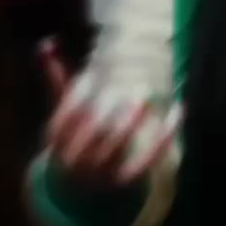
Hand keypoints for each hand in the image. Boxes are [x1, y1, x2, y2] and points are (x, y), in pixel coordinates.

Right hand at [42, 48, 180, 188]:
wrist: (82, 183)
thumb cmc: (74, 135)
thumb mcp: (64, 111)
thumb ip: (57, 79)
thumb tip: (47, 42)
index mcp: (57, 146)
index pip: (62, 121)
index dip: (76, 98)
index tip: (90, 75)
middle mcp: (76, 164)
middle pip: (92, 137)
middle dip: (110, 112)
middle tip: (132, 88)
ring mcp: (100, 175)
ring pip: (117, 150)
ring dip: (135, 122)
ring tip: (147, 93)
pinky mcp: (124, 180)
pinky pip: (147, 160)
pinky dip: (164, 136)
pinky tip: (177, 109)